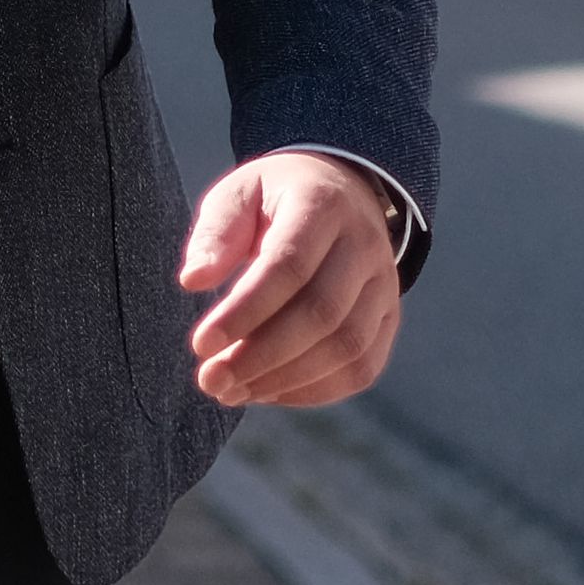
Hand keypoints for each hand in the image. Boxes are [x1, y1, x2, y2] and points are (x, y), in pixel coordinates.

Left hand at [177, 150, 407, 408]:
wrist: (339, 193)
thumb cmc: (274, 200)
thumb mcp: (238, 195)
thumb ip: (215, 234)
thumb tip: (193, 280)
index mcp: (323, 204)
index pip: (289, 265)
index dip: (245, 311)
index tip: (201, 344)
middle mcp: (365, 244)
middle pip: (321, 313)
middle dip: (261, 356)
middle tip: (210, 379)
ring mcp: (385, 284)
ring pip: (346, 347)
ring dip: (284, 379)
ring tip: (231, 391)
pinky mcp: (390, 318)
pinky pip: (361, 368)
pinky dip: (313, 391)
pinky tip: (267, 391)